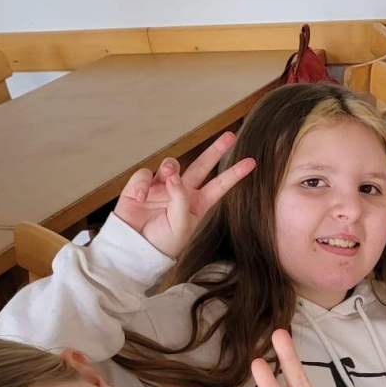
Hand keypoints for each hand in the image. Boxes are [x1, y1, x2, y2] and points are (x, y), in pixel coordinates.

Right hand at [113, 131, 254, 258]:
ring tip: (167, 178)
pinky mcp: (141, 186)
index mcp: (197, 204)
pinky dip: (143, 184)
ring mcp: (161, 187)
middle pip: (201, 166)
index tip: (252, 162)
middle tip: (230, 137)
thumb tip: (173, 177)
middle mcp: (181, 192)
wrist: (133, 249)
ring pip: (171, 165)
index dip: (234, 174)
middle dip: (215, 151)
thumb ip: (181, 200)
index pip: (219, 185)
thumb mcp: (180, 226)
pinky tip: (141, 197)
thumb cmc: (162, 243)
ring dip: (170, 168)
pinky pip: (145, 174)